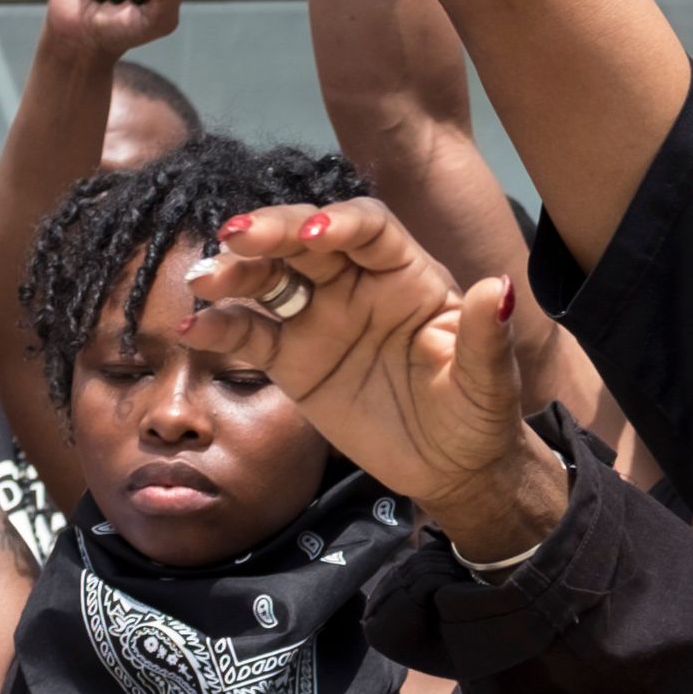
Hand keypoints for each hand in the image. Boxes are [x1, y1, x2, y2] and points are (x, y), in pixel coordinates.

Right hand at [182, 198, 557, 549]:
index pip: (370, 229)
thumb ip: (486, 335)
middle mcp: (358, 286)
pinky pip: (251, 336)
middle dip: (272, 231)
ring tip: (205, 280)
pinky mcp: (293, 361)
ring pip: (270, 279)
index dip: (339, 224)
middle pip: (307, 241)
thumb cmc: (479, 415)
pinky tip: (194, 328)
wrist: (452, 469)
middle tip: (235, 237)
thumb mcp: (489, 381)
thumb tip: (497, 288)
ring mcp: (320, 320)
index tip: (312, 238)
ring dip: (236, 273)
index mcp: (409, 277)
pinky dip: (220, 328)